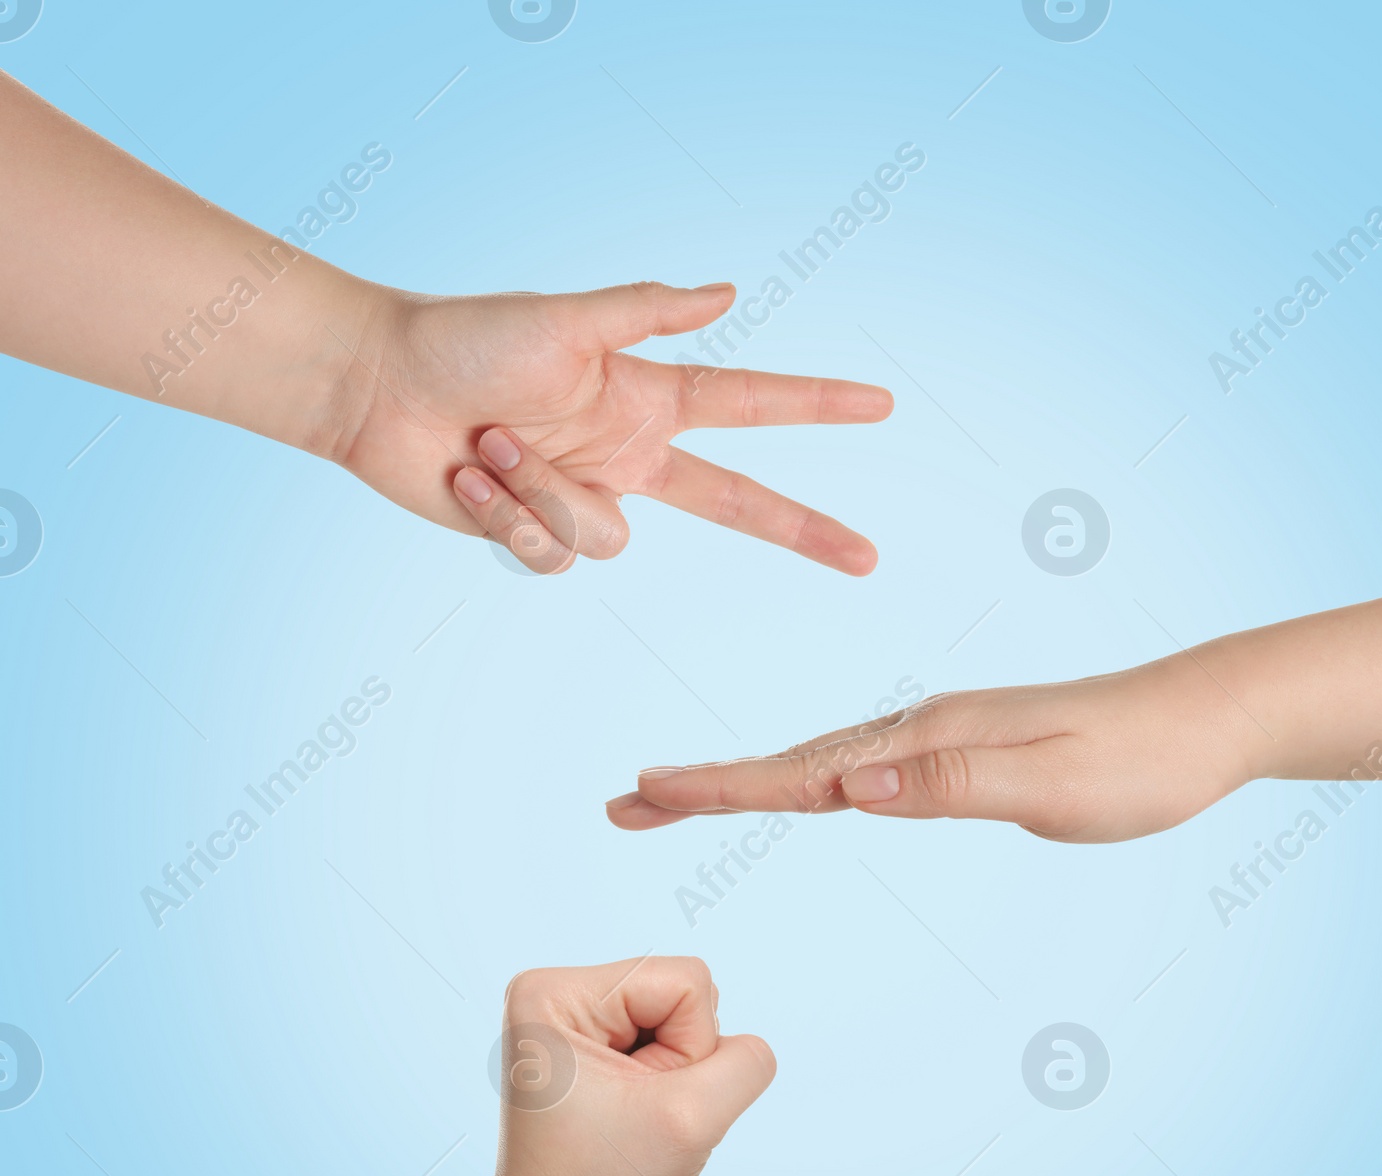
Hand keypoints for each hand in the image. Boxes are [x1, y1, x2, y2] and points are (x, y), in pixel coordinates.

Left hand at [330, 281, 891, 574]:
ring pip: (608, 539)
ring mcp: (586, 500)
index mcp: (645, 401)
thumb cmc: (468, 340)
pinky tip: (469, 478)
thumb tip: (728, 291)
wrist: (381, 390)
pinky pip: (555, 557)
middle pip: (736, 504)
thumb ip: (648, 314)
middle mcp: (627, 457)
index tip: (879, 404)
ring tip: (492, 440)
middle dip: (802, 529)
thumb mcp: (565, 320)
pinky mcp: (540, 537)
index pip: (751, 407)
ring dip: (542, 489)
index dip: (817, 406)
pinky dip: (507, 516)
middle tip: (865, 556)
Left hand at [471, 957, 774, 1175]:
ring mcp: (573, 1024)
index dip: (688, 1051)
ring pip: (682, 1023)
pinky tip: (631, 1124)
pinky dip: (668, 1090)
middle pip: (684, 994)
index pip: (686, 981)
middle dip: (682, 1064)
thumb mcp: (691, 1120)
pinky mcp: (592, 1052)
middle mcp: (556, 996)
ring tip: (631, 1124)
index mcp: (555, 993)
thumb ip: (745, 1062)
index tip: (638, 1106)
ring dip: (677, 1080)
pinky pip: (668, 1047)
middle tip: (635, 1120)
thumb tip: (749, 1047)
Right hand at [606, 651, 1266, 842]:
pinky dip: (812, 781)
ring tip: (688, 798)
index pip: (806, 770)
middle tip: (629, 802)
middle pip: (794, 761)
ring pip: (824, 764)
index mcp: (929, 737)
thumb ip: (949, 783)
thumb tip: (850, 784)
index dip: (723, 787)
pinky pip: (865, 769)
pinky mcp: (962, 749)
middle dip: (708, 786)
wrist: (1207, 717)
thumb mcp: (1049, 784)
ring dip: (751, 782)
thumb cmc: (1139, 759)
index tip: (645, 792)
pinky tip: (810, 792)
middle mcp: (922, 728)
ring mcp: (940, 735)